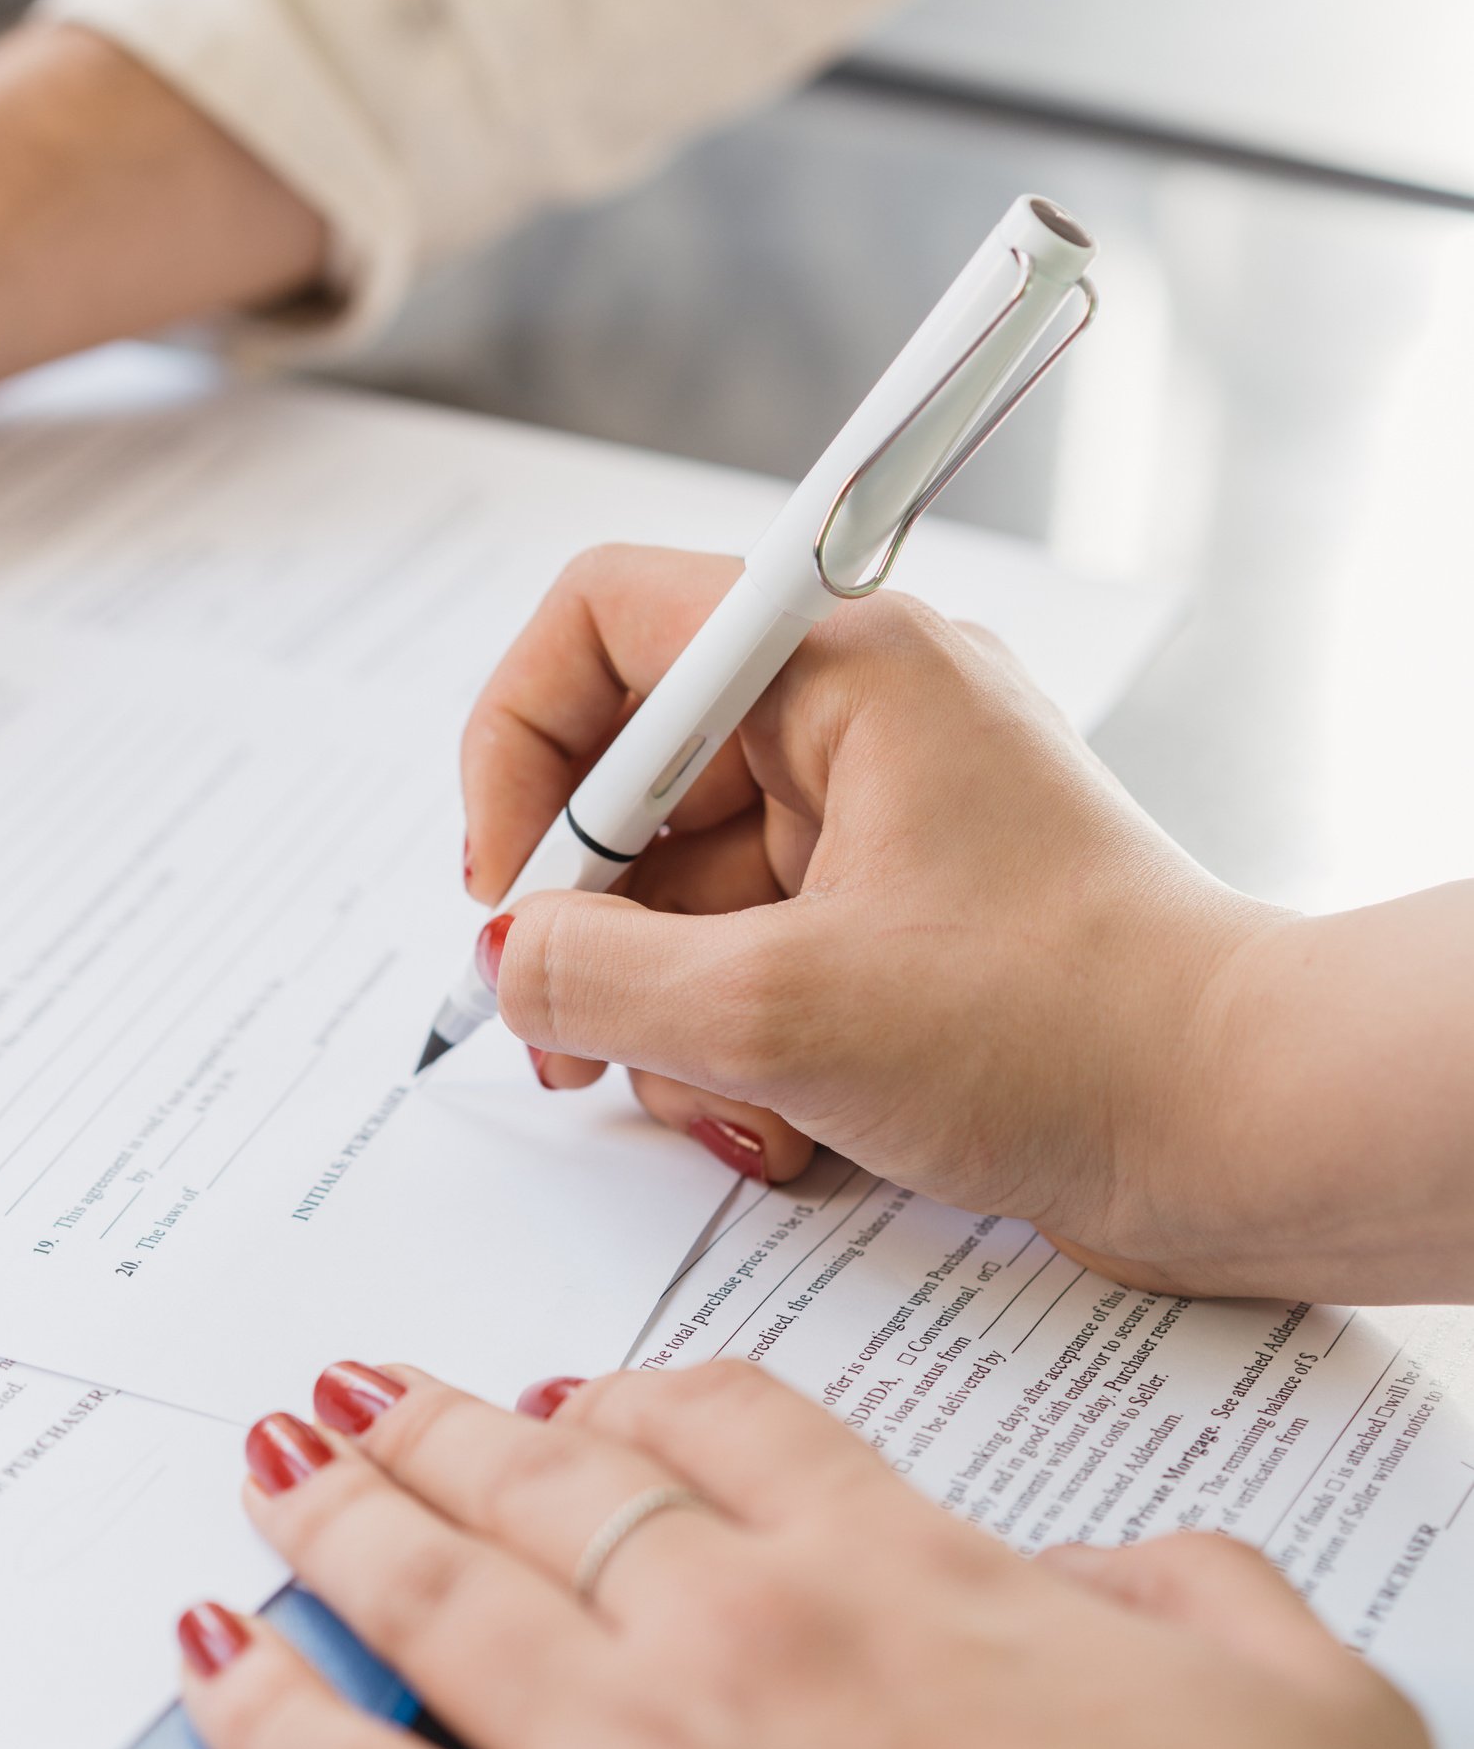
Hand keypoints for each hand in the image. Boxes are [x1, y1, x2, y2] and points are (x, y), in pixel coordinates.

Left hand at [180, 1358, 1473, 1748]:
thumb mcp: (1293, 1701)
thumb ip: (1187, 1595)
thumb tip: (1127, 1580)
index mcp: (904, 1571)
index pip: (719, 1426)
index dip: (626, 1398)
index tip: (574, 1395)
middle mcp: (745, 1637)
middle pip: (544, 1484)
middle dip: (436, 1431)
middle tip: (359, 1395)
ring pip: (438, 1598)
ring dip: (336, 1519)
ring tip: (272, 1466)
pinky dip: (268, 1715)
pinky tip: (212, 1654)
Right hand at [461, 545, 1277, 1287]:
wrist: (1242, 1128)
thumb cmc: (1065, 1035)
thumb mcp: (783, 1014)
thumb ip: (599, 975)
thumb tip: (506, 962)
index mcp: (843, 666)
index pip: (606, 620)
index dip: (521, 743)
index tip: (508, 881)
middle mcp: (863, 716)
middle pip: (635, 776)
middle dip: (590, 919)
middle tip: (564, 1038)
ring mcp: (885, 817)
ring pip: (688, 885)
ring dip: (669, 1007)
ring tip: (724, 1104)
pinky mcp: (901, 913)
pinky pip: (757, 947)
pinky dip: (738, 1037)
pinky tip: (784, 1122)